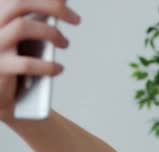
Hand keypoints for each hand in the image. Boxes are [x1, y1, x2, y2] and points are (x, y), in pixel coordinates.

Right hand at [0, 0, 79, 122]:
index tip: (65, 1)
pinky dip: (47, 65)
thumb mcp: (21, 40)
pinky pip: (24, 63)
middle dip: (52, 6)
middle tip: (76, 20)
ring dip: (51, 33)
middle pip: (18, 3)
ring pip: (21, 27)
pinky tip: (58, 69)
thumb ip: (33, 24)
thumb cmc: (12, 62)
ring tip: (65, 44)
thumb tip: (57, 9)